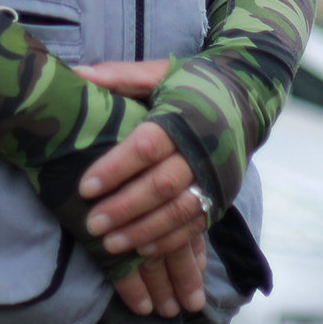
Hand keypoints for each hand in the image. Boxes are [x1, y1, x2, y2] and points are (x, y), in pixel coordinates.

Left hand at [73, 62, 210, 315]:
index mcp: (182, 116)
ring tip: (110, 244)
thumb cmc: (191, 86)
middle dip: (125, 207)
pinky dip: (168, 240)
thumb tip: (75, 73)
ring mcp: (215, 177)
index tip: (85, 187)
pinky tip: (142, 250)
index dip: (115, 168)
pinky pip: (195, 225)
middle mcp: (202, 149)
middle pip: (162, 185)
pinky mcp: (222, 196)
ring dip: (143, 230)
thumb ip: (119, 76)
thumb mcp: (157, 73)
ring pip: (178, 211)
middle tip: (92, 224)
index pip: (146, 146)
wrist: (246, 97)